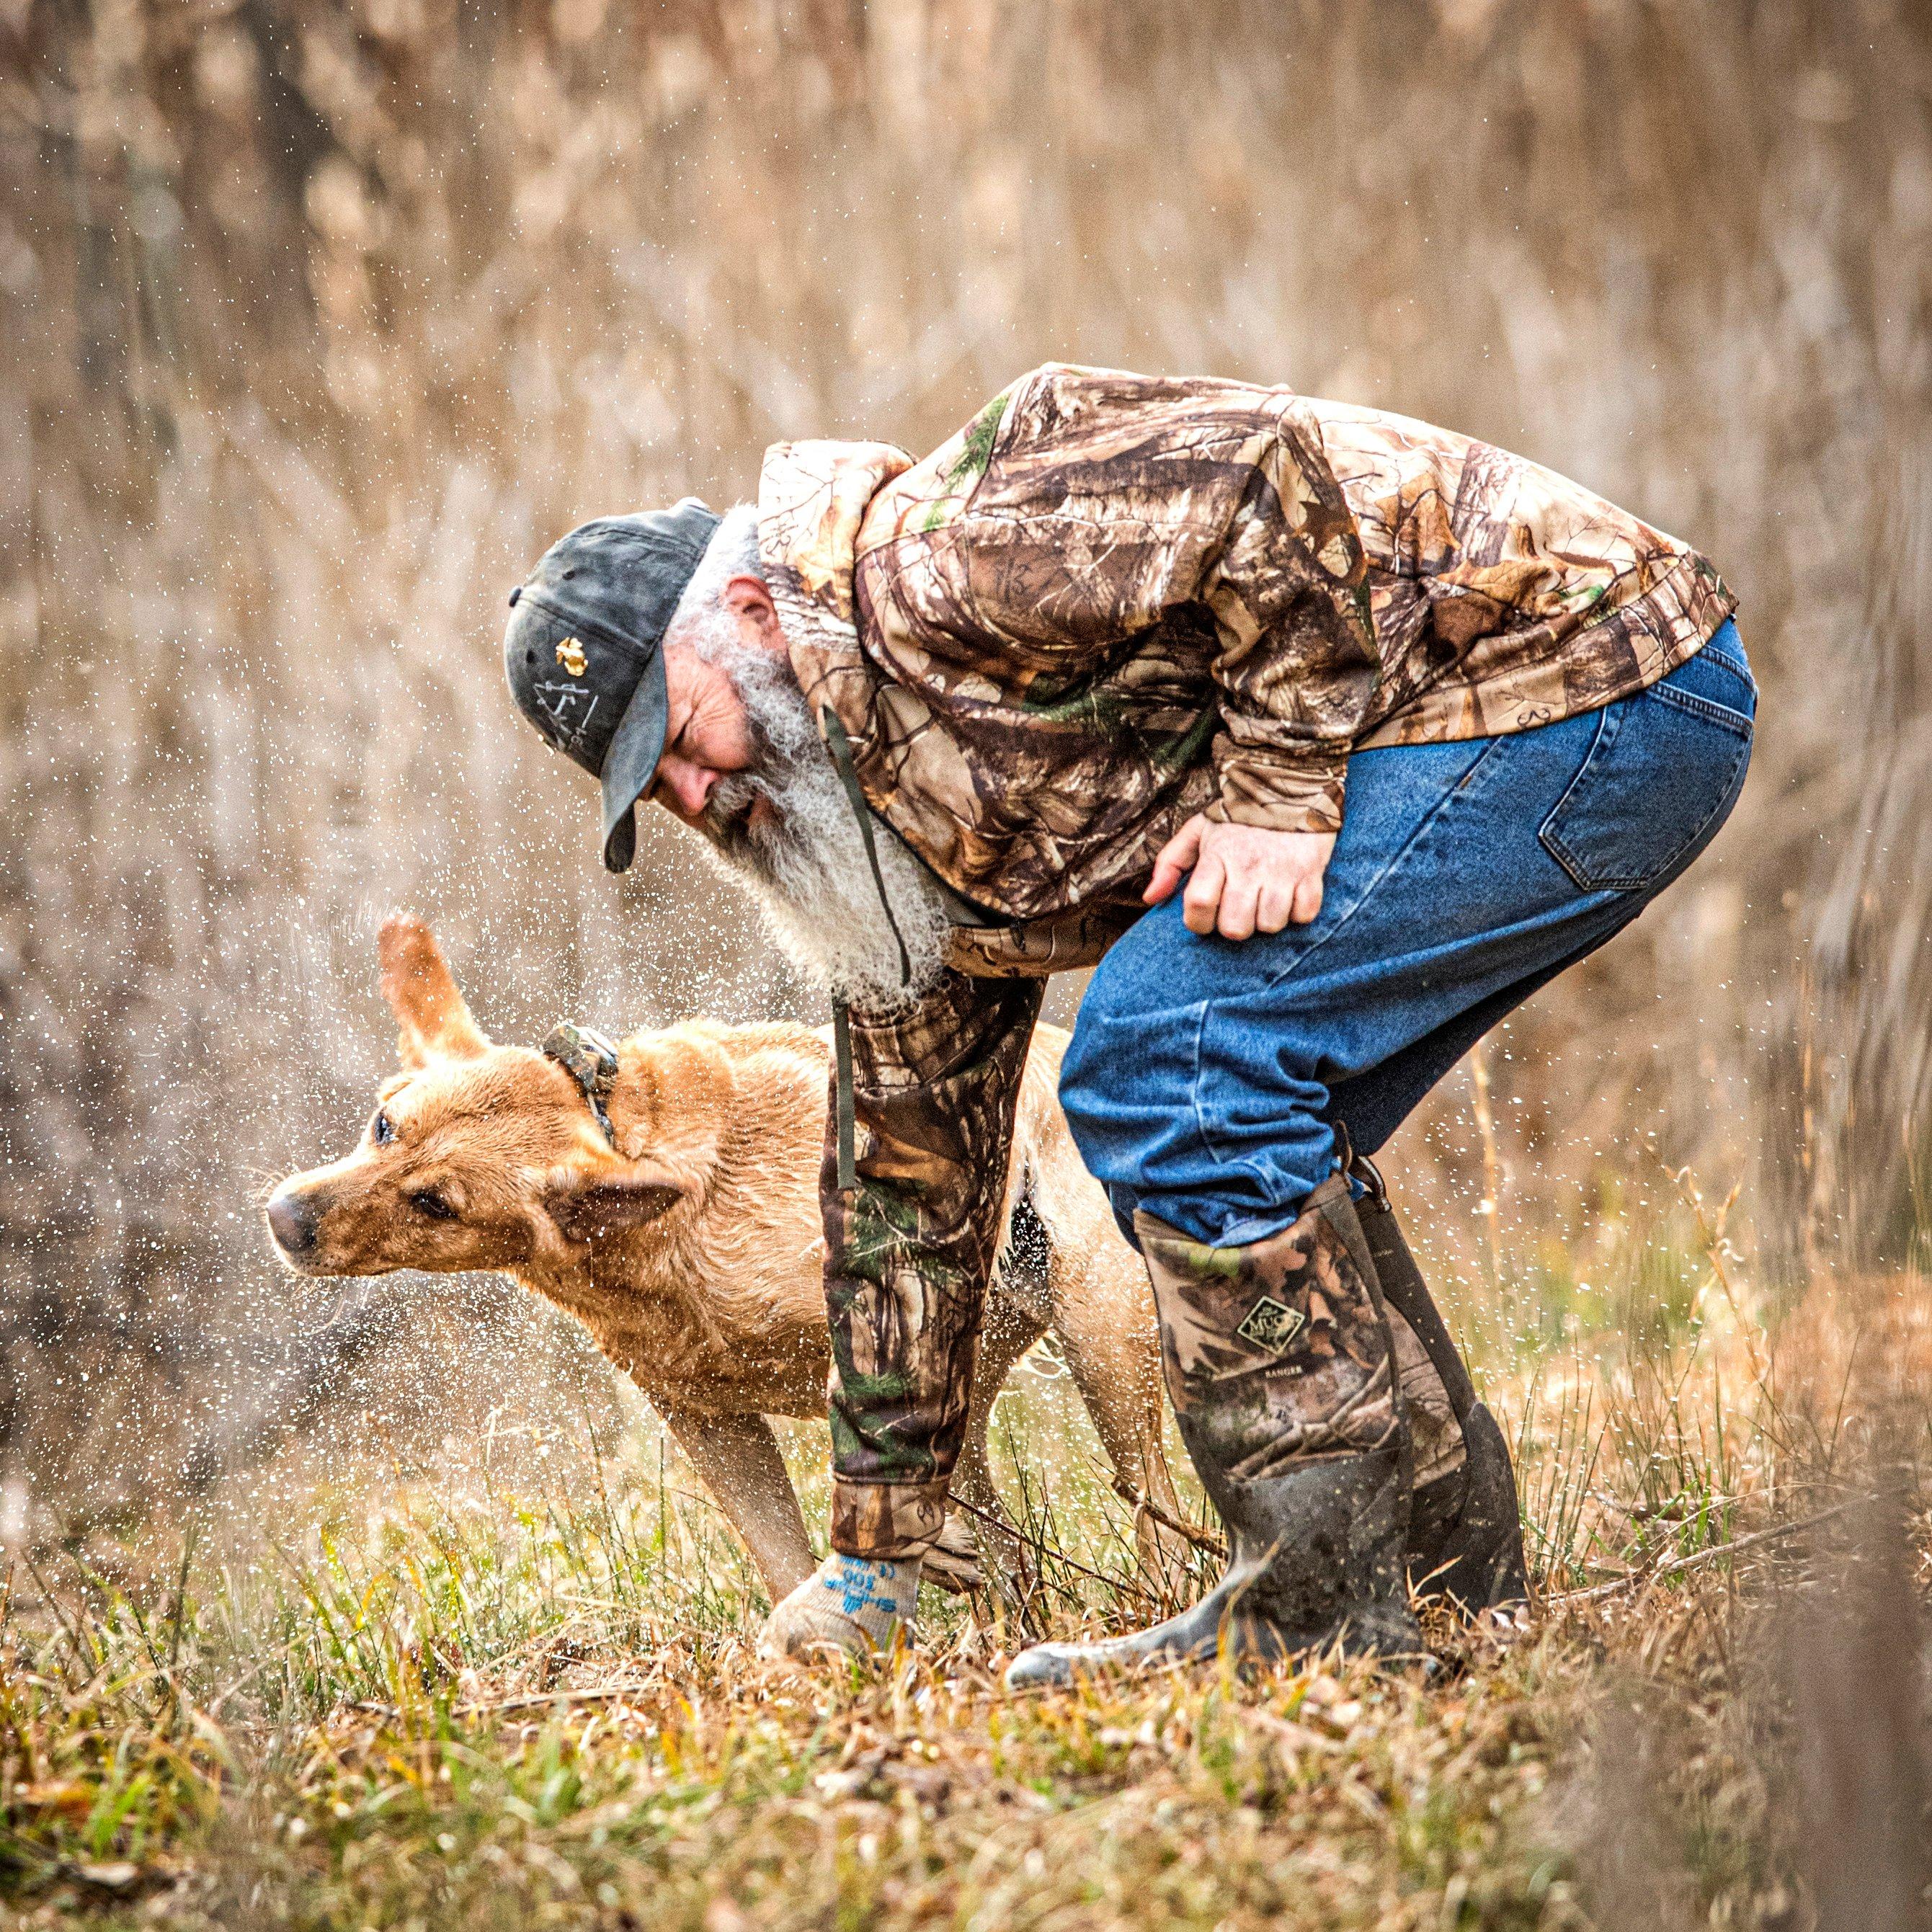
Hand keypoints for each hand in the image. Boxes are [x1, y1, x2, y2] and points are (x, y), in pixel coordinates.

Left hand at [1145, 815, 1336, 939]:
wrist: (1288, 782)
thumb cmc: (1238, 814)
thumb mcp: (1198, 830)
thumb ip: (1170, 863)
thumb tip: (1150, 898)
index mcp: (1216, 855)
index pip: (1199, 905)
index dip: (1198, 922)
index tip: (1204, 917)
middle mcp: (1248, 865)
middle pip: (1235, 927)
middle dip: (1234, 926)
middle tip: (1238, 910)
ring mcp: (1281, 870)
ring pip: (1270, 925)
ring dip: (1266, 920)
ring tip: (1265, 900)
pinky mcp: (1311, 871)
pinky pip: (1304, 914)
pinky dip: (1298, 912)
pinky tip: (1290, 895)